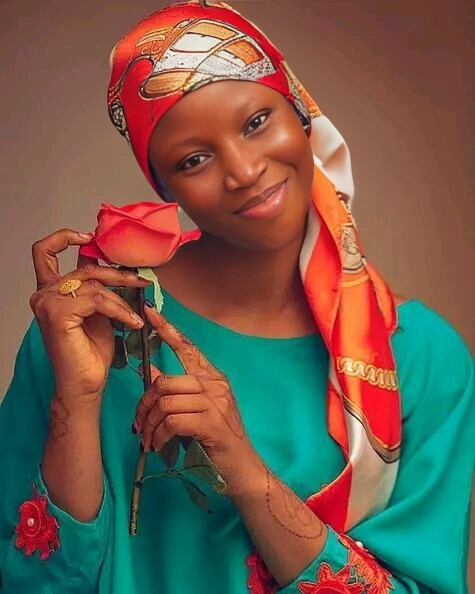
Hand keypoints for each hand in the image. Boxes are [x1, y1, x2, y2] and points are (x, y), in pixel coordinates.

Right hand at [29, 228, 150, 401]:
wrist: (85, 383)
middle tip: (141, 281)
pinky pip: (98, 300)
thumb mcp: (98, 310)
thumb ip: (97, 287)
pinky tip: (132, 322)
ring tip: (137, 312)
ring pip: (94, 284)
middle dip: (118, 273)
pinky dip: (120, 310)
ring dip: (122, 297)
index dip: (65, 237)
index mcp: (50, 290)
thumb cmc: (91, 351)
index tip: (90, 236)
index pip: (45, 251)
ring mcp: (47, 302)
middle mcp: (43, 293)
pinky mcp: (57, 314)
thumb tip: (114, 263)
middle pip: (85, 268)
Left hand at [133, 303, 265, 495]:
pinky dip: (160, 436)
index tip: (149, 312)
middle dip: (144, 405)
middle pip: (165, 381)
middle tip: (139, 425)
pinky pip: (172, 421)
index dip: (167, 329)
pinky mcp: (212, 423)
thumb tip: (150, 371)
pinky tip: (159, 446)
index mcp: (212, 378)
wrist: (241, 468)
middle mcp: (215, 385)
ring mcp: (215, 403)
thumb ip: (179, 390)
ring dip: (150, 425)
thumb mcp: (199, 409)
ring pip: (165, 402)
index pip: (187, 347)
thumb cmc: (217, 439)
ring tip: (149, 440)